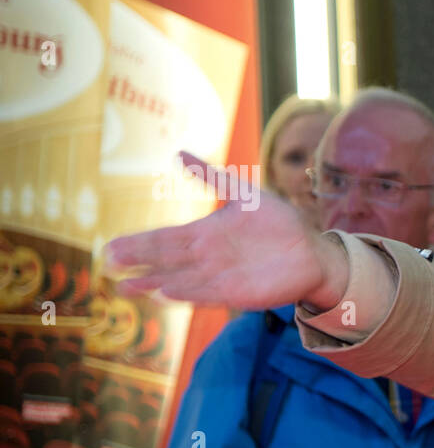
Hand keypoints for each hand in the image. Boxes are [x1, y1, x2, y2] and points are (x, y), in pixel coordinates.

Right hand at [104, 152, 349, 310]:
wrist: (311, 251)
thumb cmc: (279, 222)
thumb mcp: (244, 194)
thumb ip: (212, 177)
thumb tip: (177, 152)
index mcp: (204, 234)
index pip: (163, 238)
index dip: (138, 243)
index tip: (110, 246)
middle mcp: (206, 257)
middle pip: (165, 260)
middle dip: (138, 263)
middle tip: (107, 266)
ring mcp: (219, 276)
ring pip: (178, 281)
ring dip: (154, 284)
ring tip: (127, 288)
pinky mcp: (237, 293)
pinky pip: (206, 294)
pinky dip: (187, 294)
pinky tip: (166, 293)